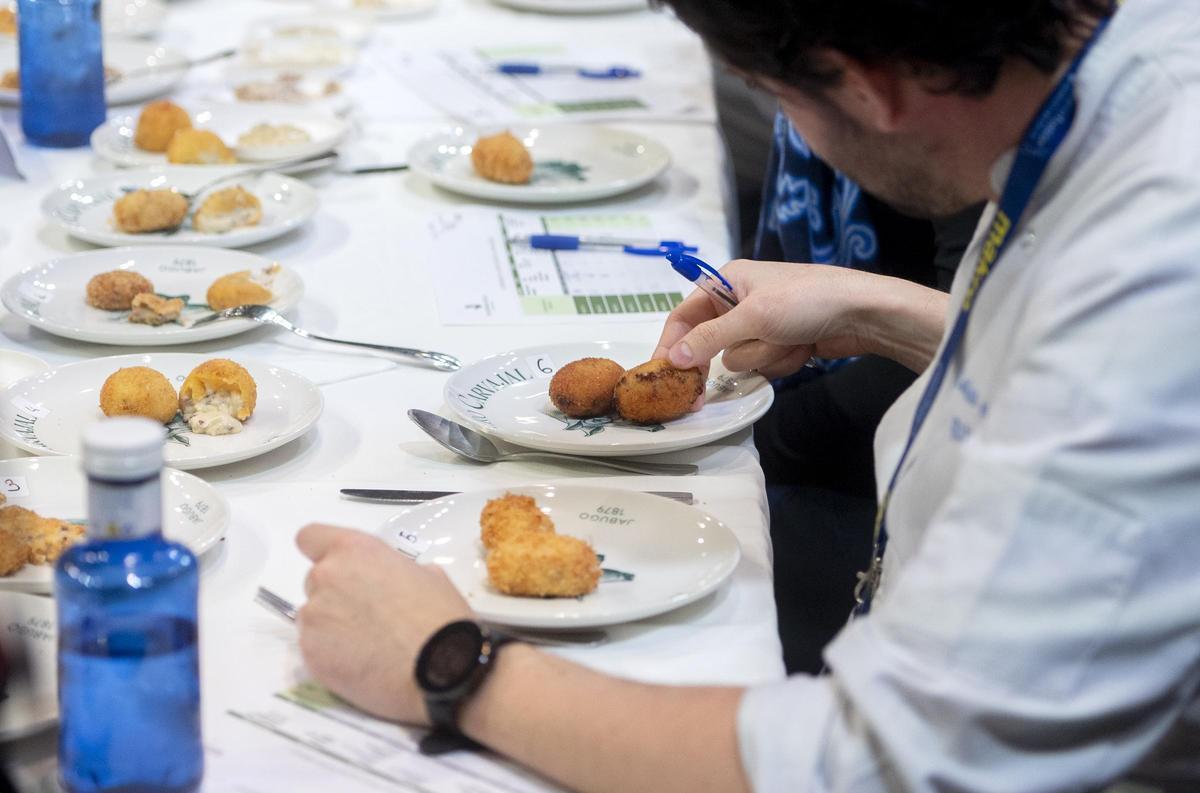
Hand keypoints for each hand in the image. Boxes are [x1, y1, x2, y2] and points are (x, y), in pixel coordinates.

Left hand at [296, 524, 472, 723]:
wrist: (439, 669)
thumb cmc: (440, 616)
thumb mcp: (429, 576)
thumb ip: (394, 570)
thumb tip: (391, 582)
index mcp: (354, 550)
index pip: (310, 537)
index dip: (322, 552)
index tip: (340, 569)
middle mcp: (326, 577)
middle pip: (315, 581)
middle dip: (335, 595)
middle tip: (367, 617)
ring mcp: (314, 617)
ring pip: (314, 617)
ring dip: (332, 628)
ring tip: (367, 648)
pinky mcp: (310, 654)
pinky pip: (315, 649)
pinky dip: (332, 656)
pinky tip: (363, 666)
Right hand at [652, 260, 885, 378]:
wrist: (863, 313)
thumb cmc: (808, 300)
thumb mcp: (753, 316)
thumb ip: (709, 338)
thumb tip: (672, 358)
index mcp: (728, 281)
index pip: (685, 315)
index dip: (671, 343)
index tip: (662, 372)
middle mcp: (740, 302)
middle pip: (712, 343)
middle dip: (731, 353)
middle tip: (705, 390)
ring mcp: (762, 326)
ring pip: (740, 359)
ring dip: (764, 356)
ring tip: (790, 340)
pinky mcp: (781, 344)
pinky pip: (763, 364)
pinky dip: (781, 361)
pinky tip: (802, 348)